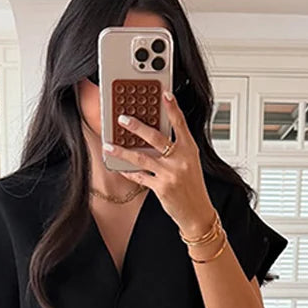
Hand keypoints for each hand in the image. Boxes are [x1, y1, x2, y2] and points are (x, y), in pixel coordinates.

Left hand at [103, 90, 215, 236]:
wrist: (197, 212)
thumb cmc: (192, 187)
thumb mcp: (189, 163)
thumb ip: (175, 149)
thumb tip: (153, 137)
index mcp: (189, 150)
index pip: (180, 124)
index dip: (173, 108)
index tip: (165, 94)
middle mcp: (180, 160)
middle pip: (155, 138)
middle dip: (137, 127)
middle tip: (122, 118)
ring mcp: (170, 174)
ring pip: (141, 158)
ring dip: (123, 151)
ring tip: (110, 145)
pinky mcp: (161, 188)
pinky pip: (140, 177)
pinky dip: (128, 172)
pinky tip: (119, 167)